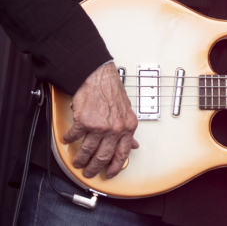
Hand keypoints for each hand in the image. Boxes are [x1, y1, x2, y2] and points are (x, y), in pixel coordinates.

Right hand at [63, 62, 138, 178]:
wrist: (98, 77)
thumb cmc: (112, 92)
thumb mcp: (127, 112)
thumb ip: (128, 130)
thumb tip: (134, 145)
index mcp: (128, 127)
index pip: (123, 153)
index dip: (115, 167)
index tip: (110, 174)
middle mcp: (115, 129)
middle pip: (103, 156)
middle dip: (94, 168)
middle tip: (89, 172)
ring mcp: (100, 126)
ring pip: (87, 151)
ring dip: (80, 158)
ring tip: (77, 161)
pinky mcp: (84, 122)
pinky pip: (74, 137)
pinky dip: (69, 140)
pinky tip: (68, 140)